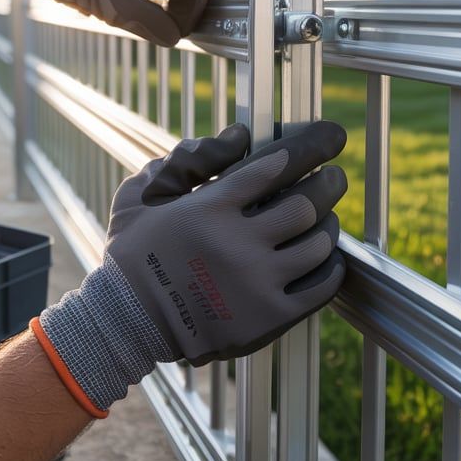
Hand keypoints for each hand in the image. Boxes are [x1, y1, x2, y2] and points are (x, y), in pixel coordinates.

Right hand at [31, 121, 348, 416]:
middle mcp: (238, 245)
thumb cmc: (135, 255)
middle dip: (329, 183)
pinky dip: (332, 268)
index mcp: (209, 209)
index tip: (329, 138)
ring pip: (318, 244)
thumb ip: (189, 159)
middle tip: (334, 176)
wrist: (126, 325)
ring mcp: (257, 285)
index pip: (276, 165)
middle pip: (307, 203)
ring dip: (329, 224)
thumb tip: (239, 135)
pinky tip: (326, 258)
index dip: (311, 146)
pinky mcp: (269, 319)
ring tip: (326, 217)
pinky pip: (321, 288)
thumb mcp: (143, 196)